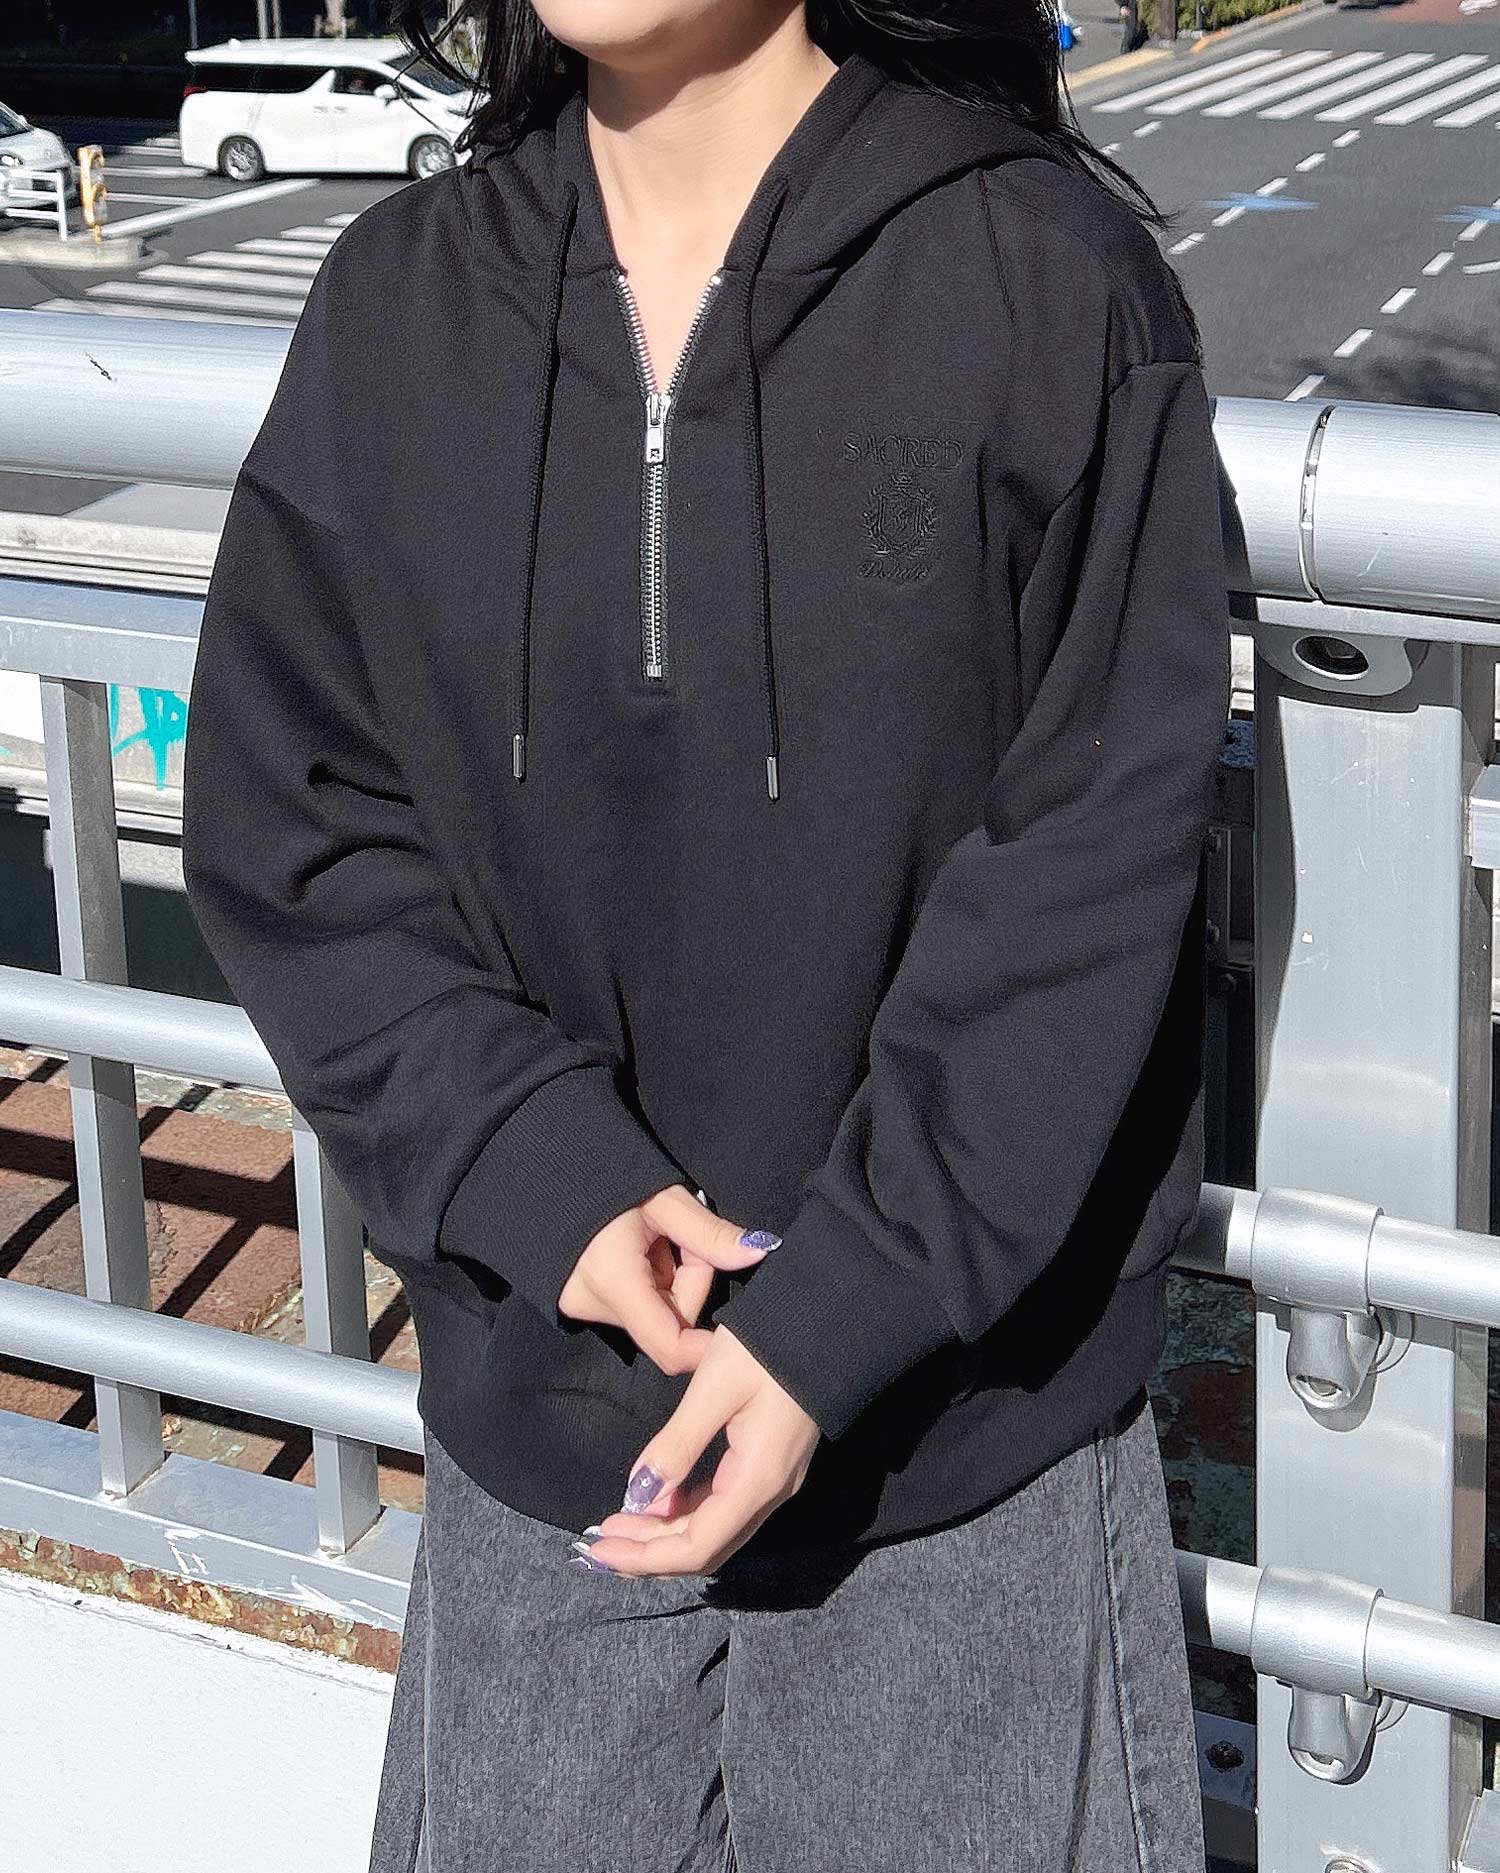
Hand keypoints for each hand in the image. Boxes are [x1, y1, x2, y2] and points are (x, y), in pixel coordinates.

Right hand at [557, 1184, 777, 1376]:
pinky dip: (645, 1282)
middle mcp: (592, 1303)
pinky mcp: (578, 1301)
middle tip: (676, 1239)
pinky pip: (631, 1305)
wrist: (546, 1164)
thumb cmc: (606, 1173)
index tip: (732, 1333)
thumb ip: (711, 1235)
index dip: (705, 1349)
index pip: (669, 1347)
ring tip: (650, 1238)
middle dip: (687, 1283)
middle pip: (666, 1320)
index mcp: (614, 1280)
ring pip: (651, 1313)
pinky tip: (633, 1249)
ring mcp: (581, 1305)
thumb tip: (760, 1251)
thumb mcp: (665, 1199)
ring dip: (666, 1282)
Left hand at [571, 1325, 821, 1577]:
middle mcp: (770, 1493)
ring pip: (715, 1528)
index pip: (697, 1547)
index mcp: (757, 1481)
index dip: (645, 1558)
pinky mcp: (771, 1463)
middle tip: (599, 1543)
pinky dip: (686, 1510)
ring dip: (665, 1534)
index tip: (599, 1551)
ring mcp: (774, 1480)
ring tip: (619, 1523)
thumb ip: (677, 1445)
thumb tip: (637, 1495)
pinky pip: (725, 1504)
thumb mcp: (714, 1389)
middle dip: (650, 1553)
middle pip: (706, 1547)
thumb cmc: (768, 1347)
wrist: (828, 1321)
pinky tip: (658, 1498)